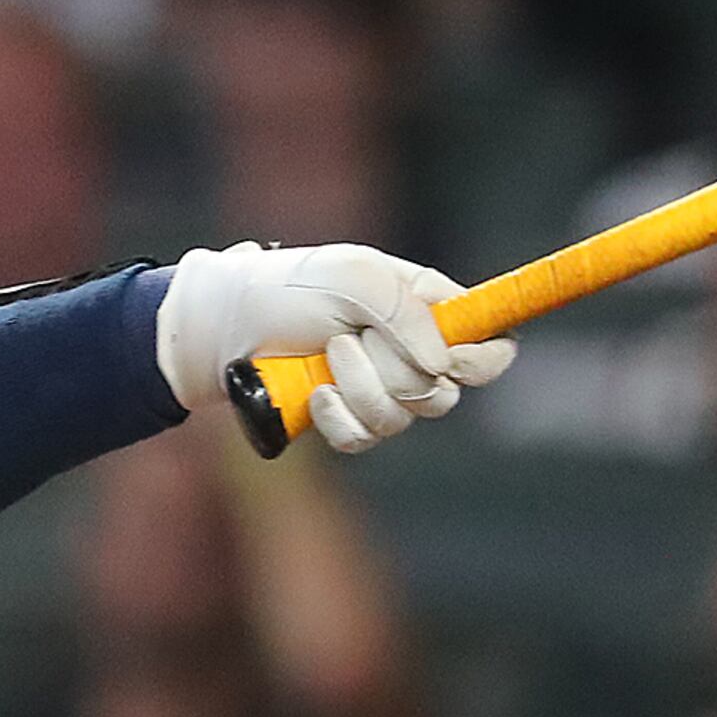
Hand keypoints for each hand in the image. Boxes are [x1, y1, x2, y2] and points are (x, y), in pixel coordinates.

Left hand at [151, 241, 517, 453]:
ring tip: (324, 358)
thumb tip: (440, 362)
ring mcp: (379, 392)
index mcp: (427, 310)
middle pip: (444, 393)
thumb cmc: (289, 289)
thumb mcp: (352, 277)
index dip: (482, 360)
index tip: (451, 360)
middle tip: (347, 342)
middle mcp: (411, 354)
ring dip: (359, 389)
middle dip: (395, 373)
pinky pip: (362, 439)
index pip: (491, 345)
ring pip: (401, 419)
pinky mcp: (345, 421)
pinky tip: (314, 395)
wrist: (225, 326)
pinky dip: (337, 419)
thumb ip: (407, 313)